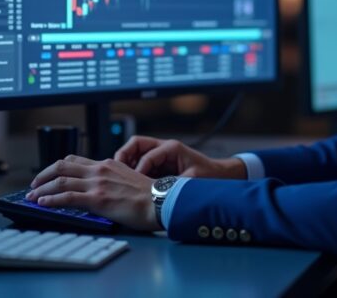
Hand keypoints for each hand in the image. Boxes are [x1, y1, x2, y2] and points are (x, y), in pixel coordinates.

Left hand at [26, 155, 158, 230]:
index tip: (48, 175)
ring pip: (60, 180)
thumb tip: (100, 189)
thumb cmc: (149, 195)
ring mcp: (97, 183)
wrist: (161, 201)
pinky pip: (67, 197)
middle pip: (62, 165)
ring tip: (32, 197)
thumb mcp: (128, 179)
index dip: (57, 167)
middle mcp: (100, 170)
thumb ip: (112, 180)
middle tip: (33, 185)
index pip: (74, 160)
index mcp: (107, 164)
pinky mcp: (97, 199)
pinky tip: (42, 203)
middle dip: (43, 175)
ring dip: (42, 189)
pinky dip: (51, 199)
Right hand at [114, 135, 246, 178]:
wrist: (219, 176)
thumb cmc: (208, 176)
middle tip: (117, 171)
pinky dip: (133, 170)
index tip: (134, 183)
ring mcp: (160, 154)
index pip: (147, 154)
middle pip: (136, 144)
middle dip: (124, 156)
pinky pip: (140, 162)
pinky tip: (130, 183)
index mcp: (171, 148)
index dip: (138, 169)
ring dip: (126, 163)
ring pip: (135, 152)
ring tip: (121, 177)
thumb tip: (156, 192)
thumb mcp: (191, 181)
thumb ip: (173, 185)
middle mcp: (164, 148)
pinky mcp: (159, 163)